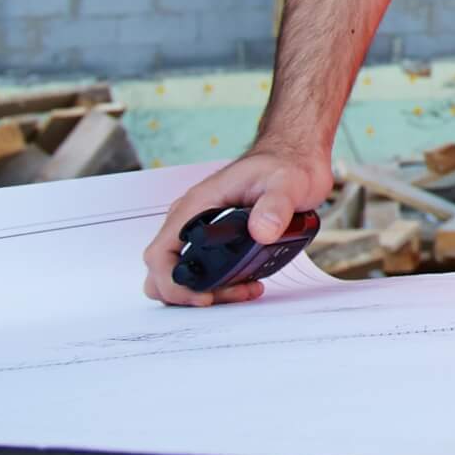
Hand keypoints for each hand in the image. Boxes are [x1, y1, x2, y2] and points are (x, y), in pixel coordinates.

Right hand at [141, 139, 333, 307]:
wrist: (294, 158)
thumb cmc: (284, 164)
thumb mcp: (286, 183)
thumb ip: (275, 205)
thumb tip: (263, 231)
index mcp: (197, 204)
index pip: (160, 252)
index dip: (172, 283)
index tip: (203, 296)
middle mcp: (192, 218)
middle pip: (163, 270)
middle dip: (188, 294)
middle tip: (229, 295)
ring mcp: (200, 230)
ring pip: (181, 275)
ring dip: (206, 292)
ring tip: (244, 289)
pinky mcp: (215, 240)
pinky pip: (202, 271)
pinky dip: (218, 286)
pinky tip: (247, 284)